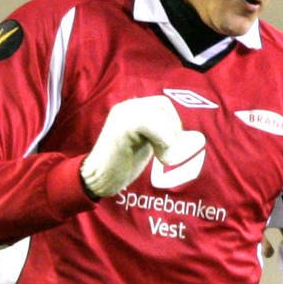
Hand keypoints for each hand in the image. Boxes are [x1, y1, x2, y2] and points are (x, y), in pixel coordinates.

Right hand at [80, 95, 198, 198]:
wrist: (98, 179)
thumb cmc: (121, 165)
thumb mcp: (144, 143)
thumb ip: (157, 132)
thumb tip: (184, 134)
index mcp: (131, 108)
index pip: (163, 104)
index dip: (174, 123)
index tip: (171, 146)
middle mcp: (126, 107)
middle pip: (164, 105)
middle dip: (174, 128)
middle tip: (169, 152)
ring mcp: (123, 114)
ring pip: (160, 114)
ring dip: (169, 137)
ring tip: (163, 157)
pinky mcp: (122, 126)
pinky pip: (151, 124)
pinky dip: (163, 140)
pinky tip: (159, 157)